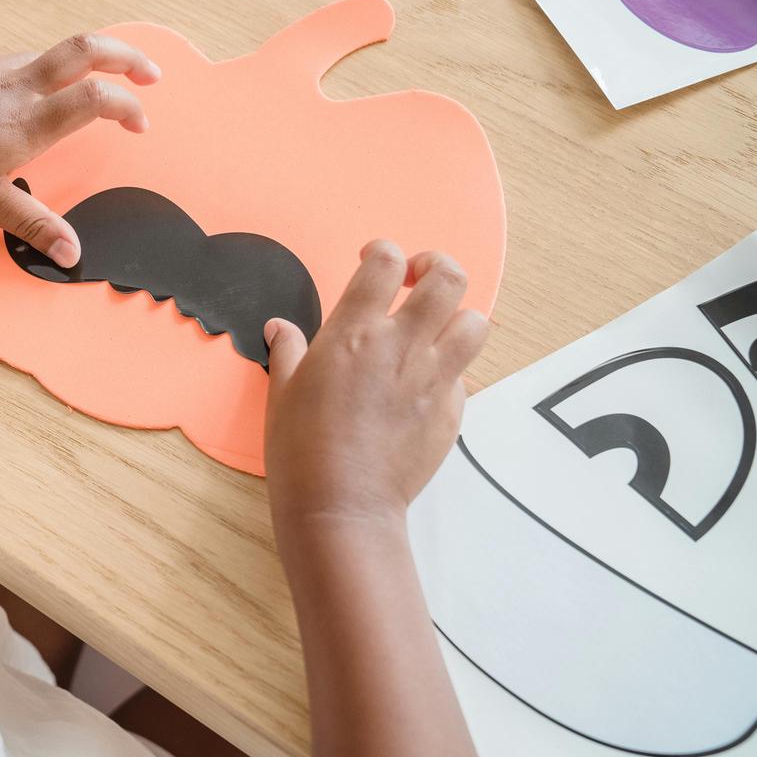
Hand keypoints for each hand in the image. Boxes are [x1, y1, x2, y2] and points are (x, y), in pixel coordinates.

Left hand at [0, 34, 159, 267]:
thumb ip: (34, 225)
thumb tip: (72, 254)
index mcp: (25, 124)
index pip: (96, 98)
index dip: (127, 105)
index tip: (139, 122)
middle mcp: (11, 87)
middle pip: (84, 49)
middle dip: (126, 55)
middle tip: (148, 72)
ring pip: (42, 55)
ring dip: (69, 69)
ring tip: (73, 94)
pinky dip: (12, 80)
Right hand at [263, 241, 488, 532]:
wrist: (341, 505)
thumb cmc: (301, 449)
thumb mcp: (282, 393)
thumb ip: (288, 351)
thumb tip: (281, 329)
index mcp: (354, 332)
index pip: (384, 263)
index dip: (382, 252)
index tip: (375, 261)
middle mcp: (401, 346)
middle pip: (447, 278)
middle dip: (435, 267)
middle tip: (418, 279)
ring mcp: (433, 378)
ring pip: (475, 322)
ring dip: (457, 317)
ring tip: (435, 329)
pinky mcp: (452, 412)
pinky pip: (465, 375)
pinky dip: (450, 371)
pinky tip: (424, 387)